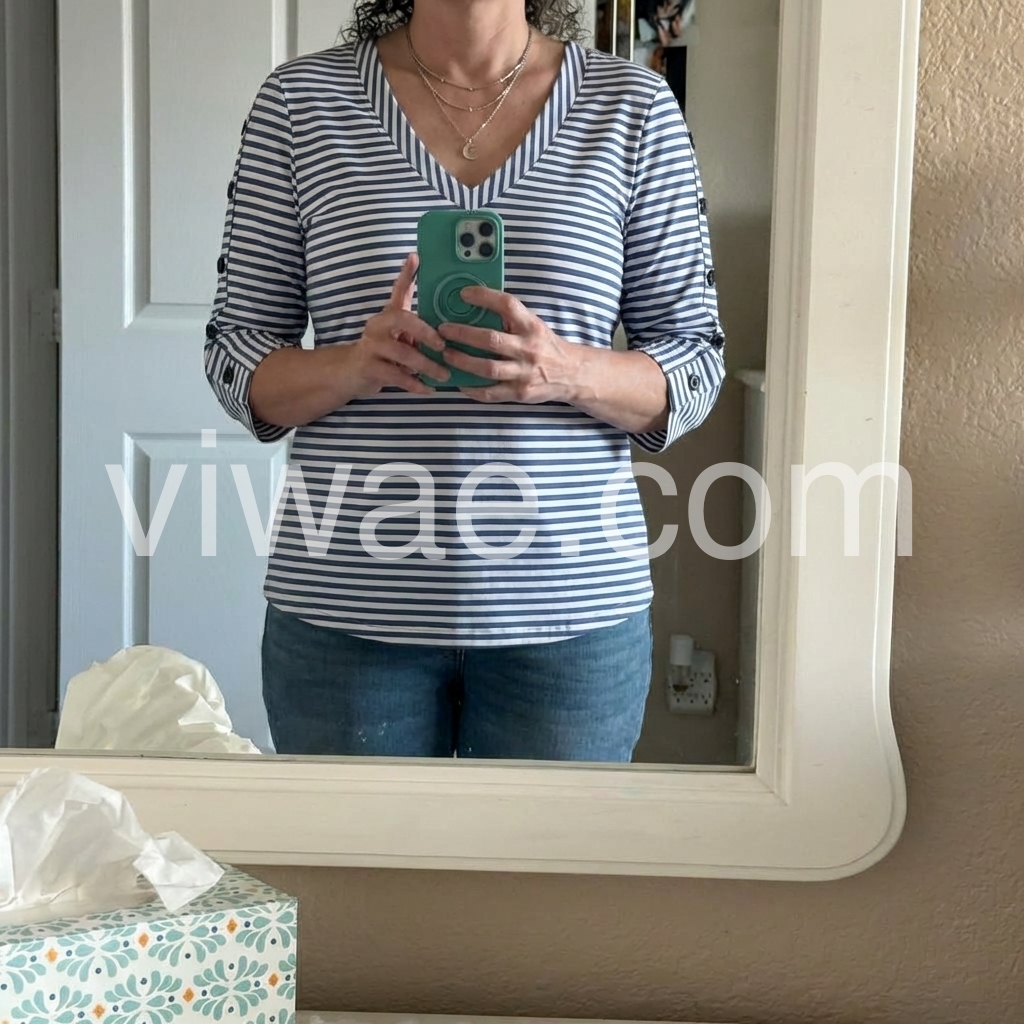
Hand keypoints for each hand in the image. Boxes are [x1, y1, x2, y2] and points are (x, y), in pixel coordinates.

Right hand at [349, 253, 448, 396]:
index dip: (406, 274)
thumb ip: (415, 319)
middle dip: (425, 332)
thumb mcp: (398, 332)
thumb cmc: (383, 349)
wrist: (351, 372)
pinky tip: (428, 389)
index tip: (416, 258)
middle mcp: (377, 326)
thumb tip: (440, 304)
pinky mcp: (369, 368)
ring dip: (426, 365)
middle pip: (401, 319)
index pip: (397, 290)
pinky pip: (396, 376)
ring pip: (403, 353)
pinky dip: (415, 384)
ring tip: (444, 375)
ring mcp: (371, 346)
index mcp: (388, 315)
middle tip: (443, 346)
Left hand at [438, 287, 582, 404]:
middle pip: (491, 340)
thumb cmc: (546, 346)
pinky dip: (472, 389)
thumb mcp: (534, 325)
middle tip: (443, 330)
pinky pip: (491, 393)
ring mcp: (524, 373)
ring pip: (488, 368)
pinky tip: (460, 382)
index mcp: (531, 326)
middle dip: (463, 334)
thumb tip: (475, 306)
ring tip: (446, 355)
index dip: (485, 297)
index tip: (464, 294)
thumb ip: (510, 319)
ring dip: (462, 361)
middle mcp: (528, 348)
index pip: (508, 305)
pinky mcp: (519, 393)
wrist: (572, 374)